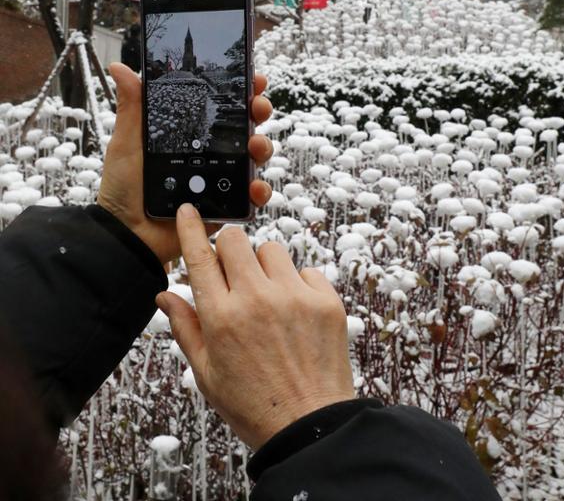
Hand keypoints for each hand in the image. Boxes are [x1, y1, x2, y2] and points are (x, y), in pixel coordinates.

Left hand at [97, 62, 272, 264]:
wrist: (126, 234)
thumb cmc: (124, 187)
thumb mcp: (127, 141)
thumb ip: (132, 106)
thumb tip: (120, 67)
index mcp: (191, 132)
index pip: (221, 104)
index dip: (240, 88)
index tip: (252, 76)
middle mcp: (210, 152)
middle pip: (245, 125)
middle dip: (258, 110)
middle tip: (257, 106)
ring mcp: (221, 178)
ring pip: (254, 156)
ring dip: (262, 146)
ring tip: (254, 146)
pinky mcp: (226, 206)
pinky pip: (251, 197)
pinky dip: (259, 190)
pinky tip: (253, 186)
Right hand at [157, 208, 354, 449]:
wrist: (310, 426)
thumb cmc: (253, 404)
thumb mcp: (207, 372)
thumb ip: (185, 327)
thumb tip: (164, 295)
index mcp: (221, 318)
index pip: (200, 257)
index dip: (191, 228)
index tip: (188, 209)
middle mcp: (256, 299)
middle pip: (236, 240)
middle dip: (230, 251)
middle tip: (234, 275)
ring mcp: (294, 296)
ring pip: (272, 249)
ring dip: (265, 266)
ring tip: (269, 300)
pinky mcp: (325, 300)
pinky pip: (306, 270)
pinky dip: (298, 285)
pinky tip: (295, 314)